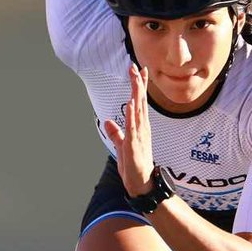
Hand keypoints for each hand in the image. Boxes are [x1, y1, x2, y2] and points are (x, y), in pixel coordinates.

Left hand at [103, 65, 155, 196]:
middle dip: (138, 84)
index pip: (140, 102)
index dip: (139, 86)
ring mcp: (140, 136)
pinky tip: (131, 104)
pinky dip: (132, 115)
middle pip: (141, 101)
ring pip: (139, 110)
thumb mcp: (122, 145)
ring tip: (135, 78)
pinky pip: (133, 127)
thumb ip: (116, 133)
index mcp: (140, 127)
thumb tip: (108, 121)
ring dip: (136, 94)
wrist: (141, 183)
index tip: (138, 70)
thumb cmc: (134, 165)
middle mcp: (143, 128)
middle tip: (135, 66)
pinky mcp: (135, 145)